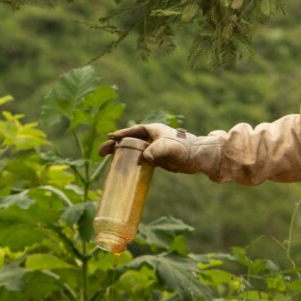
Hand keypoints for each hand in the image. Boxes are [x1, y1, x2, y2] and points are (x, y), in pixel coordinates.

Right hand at [98, 124, 220, 175]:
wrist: (200, 158)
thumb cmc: (186, 149)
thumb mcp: (171, 148)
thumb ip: (158, 150)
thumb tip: (145, 158)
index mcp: (153, 130)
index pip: (132, 131)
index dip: (120, 134)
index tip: (109, 137)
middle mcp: (151, 138)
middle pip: (129, 140)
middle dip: (114, 145)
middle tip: (101, 152)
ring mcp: (153, 149)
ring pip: (132, 150)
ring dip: (119, 153)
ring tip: (104, 159)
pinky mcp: (156, 160)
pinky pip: (138, 160)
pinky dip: (129, 162)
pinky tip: (121, 170)